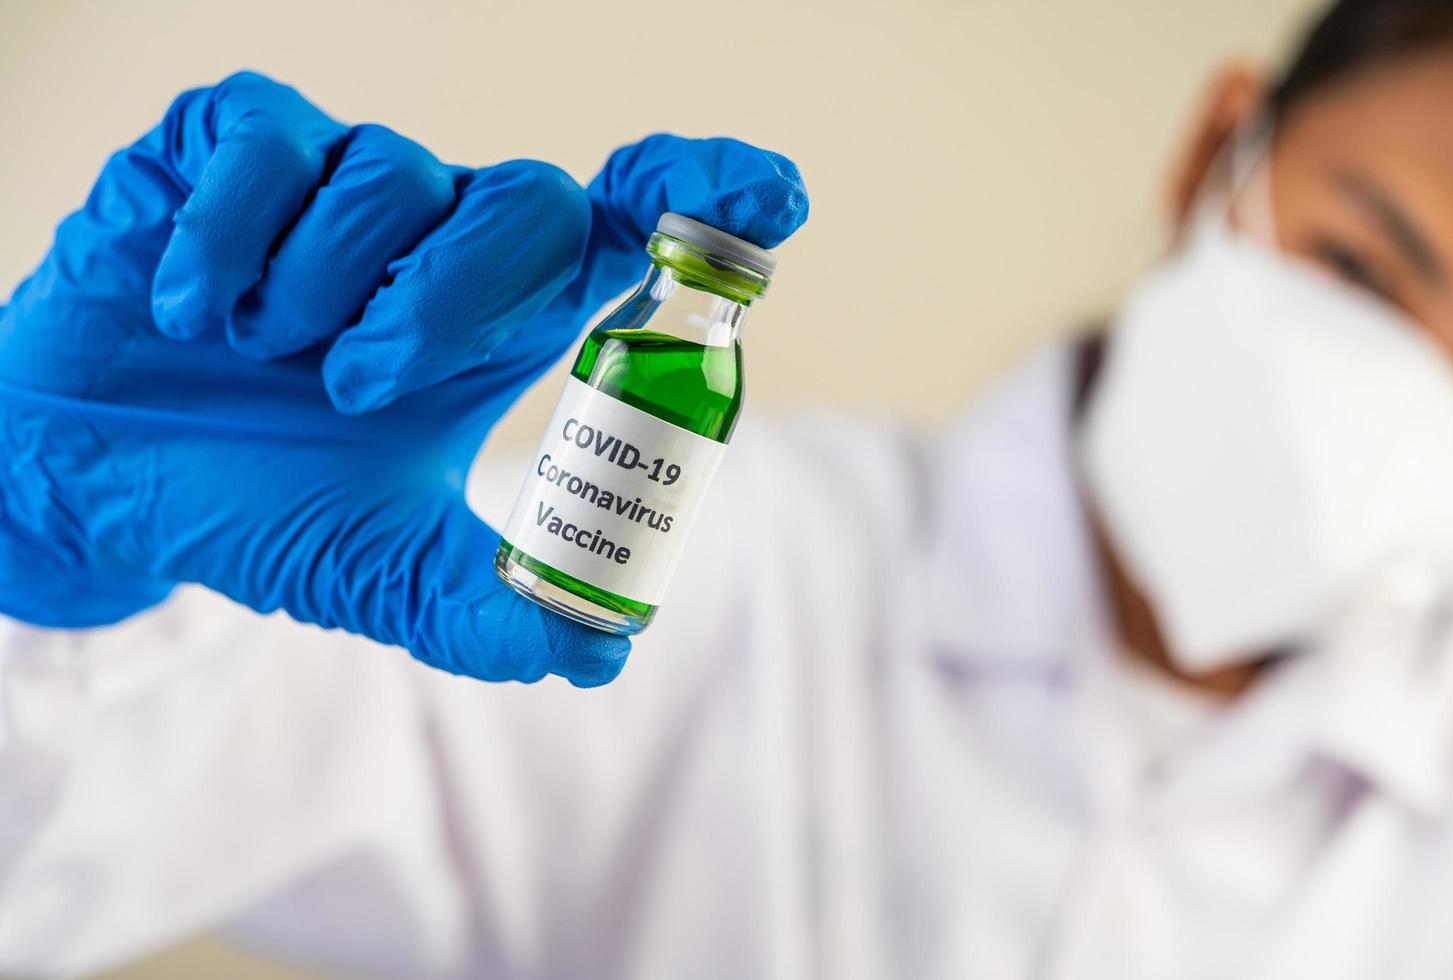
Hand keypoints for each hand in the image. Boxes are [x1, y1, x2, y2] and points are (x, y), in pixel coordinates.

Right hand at [0, 71, 807, 685]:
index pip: (626, 231)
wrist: (99, 484)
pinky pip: (269, 148)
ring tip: (263, 356)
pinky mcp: (234, 144)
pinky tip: (193, 311)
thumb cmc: (257, 506)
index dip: (703, 199)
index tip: (769, 195)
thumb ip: (484, 608)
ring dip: (325, 292)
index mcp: (497, 324)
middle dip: (450, 304)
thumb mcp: (381, 573)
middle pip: (529, 202)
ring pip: (389, 175)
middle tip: (363, 392)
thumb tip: (602, 647)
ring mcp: (340, 182)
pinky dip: (228, 245)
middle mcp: (440, 237)